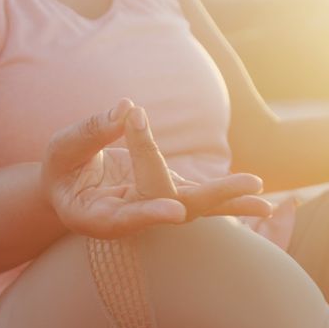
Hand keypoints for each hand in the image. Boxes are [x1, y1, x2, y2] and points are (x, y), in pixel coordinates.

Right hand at [42, 99, 272, 238]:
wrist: (68, 185)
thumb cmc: (61, 167)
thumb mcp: (63, 148)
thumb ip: (92, 131)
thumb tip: (128, 108)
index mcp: (96, 217)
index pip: (126, 218)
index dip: (150, 213)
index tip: (174, 211)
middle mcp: (132, 219)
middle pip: (174, 211)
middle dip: (212, 198)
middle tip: (249, 186)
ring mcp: (153, 207)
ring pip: (194, 206)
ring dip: (230, 203)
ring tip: (267, 204)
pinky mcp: (167, 193)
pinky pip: (200, 196)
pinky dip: (227, 196)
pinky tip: (259, 198)